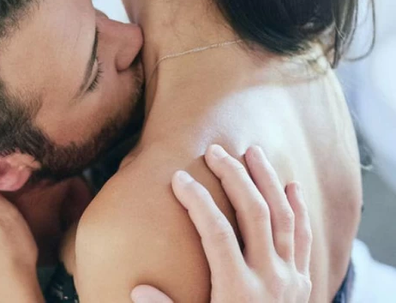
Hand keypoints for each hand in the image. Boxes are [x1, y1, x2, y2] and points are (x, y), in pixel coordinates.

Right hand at [131, 145, 312, 302]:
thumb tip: (136, 288)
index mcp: (237, 290)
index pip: (216, 232)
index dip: (197, 201)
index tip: (179, 178)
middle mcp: (269, 278)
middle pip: (254, 213)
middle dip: (234, 177)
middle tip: (215, 151)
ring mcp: (290, 277)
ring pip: (282, 215)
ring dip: (267, 180)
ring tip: (253, 151)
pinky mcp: (302, 279)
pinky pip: (303, 235)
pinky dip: (298, 207)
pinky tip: (290, 184)